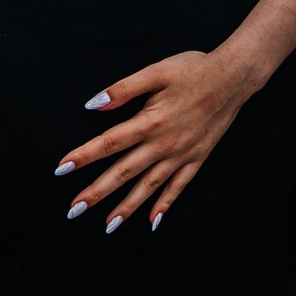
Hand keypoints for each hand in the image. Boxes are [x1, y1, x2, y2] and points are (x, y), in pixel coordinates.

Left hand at [55, 48, 265, 232]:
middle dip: (97, 192)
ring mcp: (181, 155)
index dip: (84, 156)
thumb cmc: (193, 69)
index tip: (61, 169)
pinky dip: (165, 205)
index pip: (109, 142)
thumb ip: (124, 89)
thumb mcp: (157, 71)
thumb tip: (93, 104)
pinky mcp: (196, 159)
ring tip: (108, 226)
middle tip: (73, 210)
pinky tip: (152, 221)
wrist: (234, 78)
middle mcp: (163, 143)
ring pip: (149, 186)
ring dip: (127, 207)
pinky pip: (179, 187)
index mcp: (150, 121)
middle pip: (124, 171)